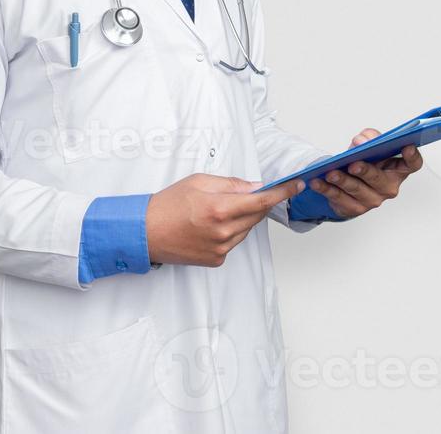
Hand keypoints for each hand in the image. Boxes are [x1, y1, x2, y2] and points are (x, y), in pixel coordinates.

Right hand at [146, 173, 303, 266]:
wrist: (144, 232)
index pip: (262, 200)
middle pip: (257, 214)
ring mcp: (220, 248)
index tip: (296, 186)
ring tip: (217, 210)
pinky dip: (231, 231)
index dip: (282, 193)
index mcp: (220, 208)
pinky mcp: (216, 259)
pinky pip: (234, 241)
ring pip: (246, 228)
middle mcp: (223, 231)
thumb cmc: (167, 204)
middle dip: (257, 202)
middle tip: (244, 193)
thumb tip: (256, 186)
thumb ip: (232, 184)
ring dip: (242, 217)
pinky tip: (211, 226)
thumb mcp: (200, 182)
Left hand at [310, 128, 424, 219]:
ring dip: (342, 181)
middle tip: (354, 164)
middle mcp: (389, 187)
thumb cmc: (365, 161)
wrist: (349, 182)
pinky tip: (317, 182)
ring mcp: (372, 200)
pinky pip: (339, 199)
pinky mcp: (354, 209)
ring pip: (357, 190)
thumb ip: (369, 137)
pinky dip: (326, 189)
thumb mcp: (368, 145)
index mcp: (398, 170)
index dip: (412, 156)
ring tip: (331, 173)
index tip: (407, 146)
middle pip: (380, 180)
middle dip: (366, 171)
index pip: (413, 164)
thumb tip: (362, 141)